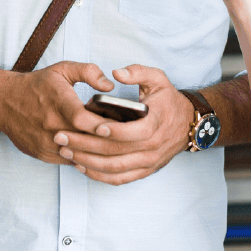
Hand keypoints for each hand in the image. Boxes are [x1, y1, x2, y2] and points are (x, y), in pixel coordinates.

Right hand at [0, 60, 114, 164]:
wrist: (4, 102)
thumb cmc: (37, 85)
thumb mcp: (62, 69)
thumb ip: (88, 72)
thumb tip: (109, 87)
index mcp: (57, 102)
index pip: (81, 119)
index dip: (101, 125)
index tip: (118, 125)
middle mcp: (50, 124)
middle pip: (83, 139)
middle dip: (105, 140)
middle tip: (124, 137)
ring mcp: (45, 142)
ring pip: (77, 154)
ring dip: (96, 152)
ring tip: (113, 146)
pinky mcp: (42, 154)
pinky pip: (69, 161)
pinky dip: (83, 157)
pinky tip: (95, 152)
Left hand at [53, 64, 194, 185]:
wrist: (188, 124)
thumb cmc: (168, 100)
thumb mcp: (158, 79)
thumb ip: (137, 72)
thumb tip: (116, 73)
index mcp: (155, 123)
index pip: (131, 132)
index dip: (110, 131)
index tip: (89, 125)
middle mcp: (152, 147)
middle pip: (115, 152)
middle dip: (85, 145)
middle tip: (61, 137)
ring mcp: (148, 162)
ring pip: (114, 168)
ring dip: (87, 162)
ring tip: (65, 151)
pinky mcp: (144, 171)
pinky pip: (119, 178)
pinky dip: (99, 175)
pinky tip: (81, 166)